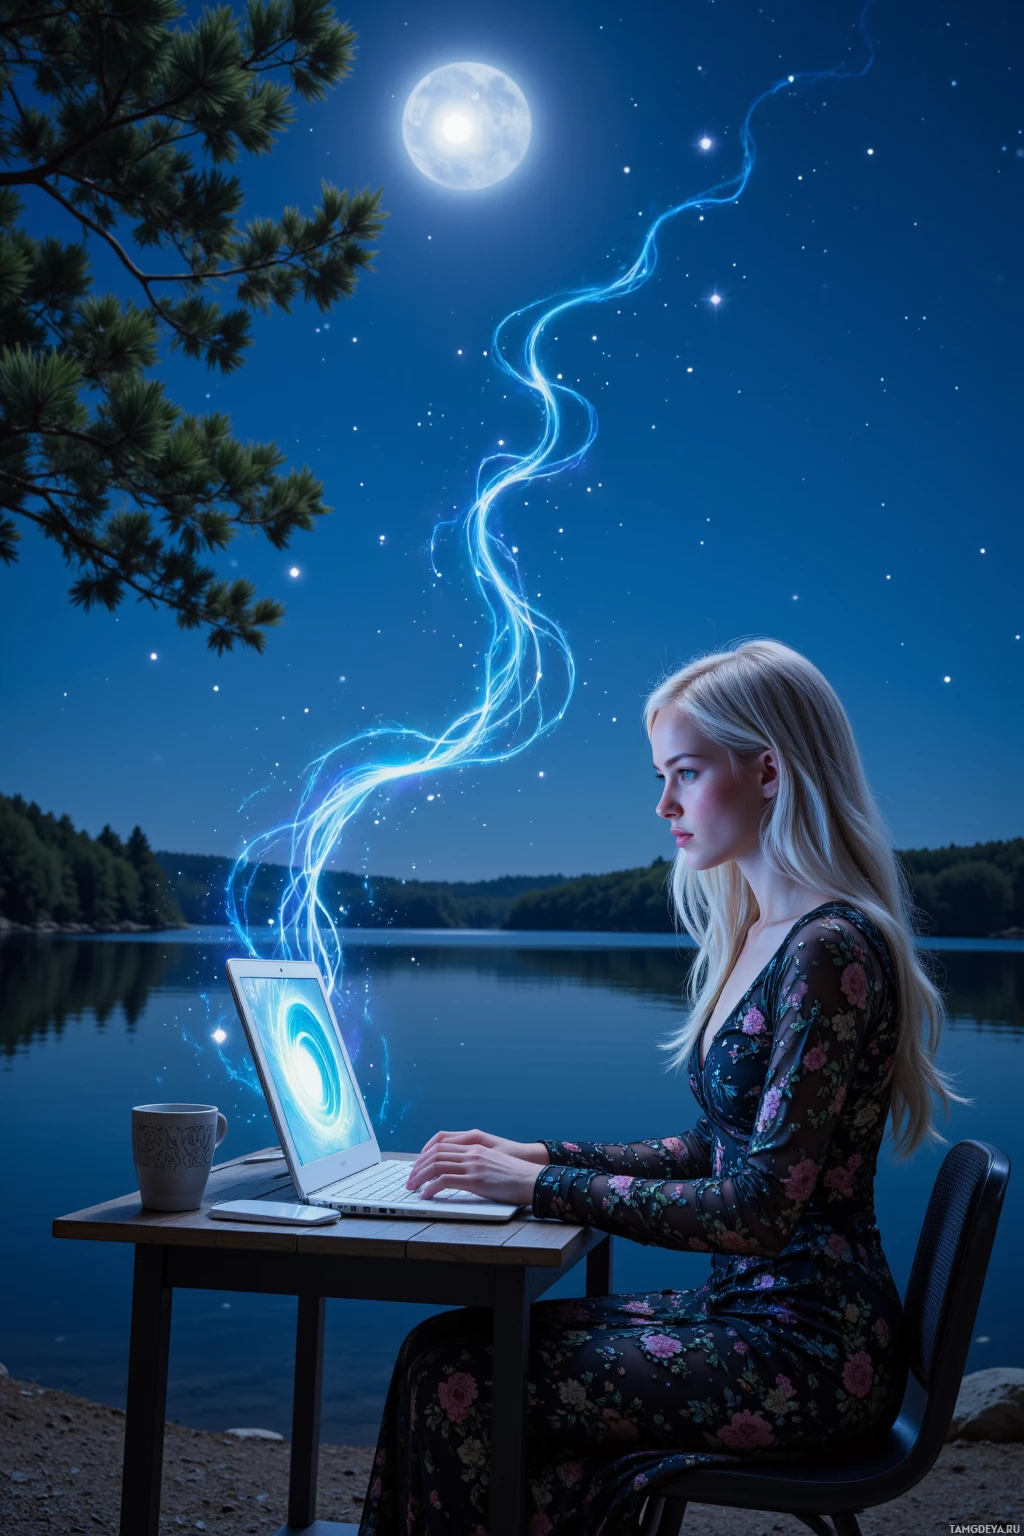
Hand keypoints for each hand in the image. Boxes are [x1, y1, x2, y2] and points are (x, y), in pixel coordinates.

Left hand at [406, 1129, 546, 1204]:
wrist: (532, 1178)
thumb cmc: (516, 1173)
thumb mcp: (493, 1160)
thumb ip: (476, 1161)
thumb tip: (460, 1171)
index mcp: (475, 1145)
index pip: (441, 1143)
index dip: (424, 1153)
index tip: (417, 1164)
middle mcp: (471, 1152)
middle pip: (435, 1153)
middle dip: (417, 1166)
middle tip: (410, 1179)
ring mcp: (472, 1165)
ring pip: (436, 1165)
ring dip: (419, 1177)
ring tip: (412, 1187)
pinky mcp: (474, 1180)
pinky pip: (444, 1180)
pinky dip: (431, 1188)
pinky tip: (426, 1195)